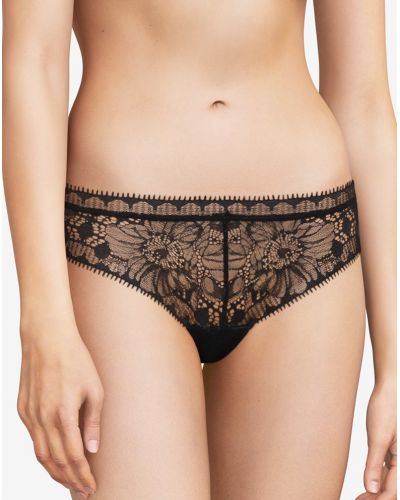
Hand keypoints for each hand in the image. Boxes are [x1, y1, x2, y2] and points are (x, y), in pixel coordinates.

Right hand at [17, 315, 103, 497]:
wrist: (47, 339)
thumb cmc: (75, 359)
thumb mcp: (94, 388)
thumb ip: (92, 421)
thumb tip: (92, 449)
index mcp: (63, 414)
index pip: (73, 457)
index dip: (82, 475)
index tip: (91, 486)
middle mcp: (43, 419)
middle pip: (54, 462)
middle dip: (69, 480)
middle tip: (82, 490)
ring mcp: (30, 415)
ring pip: (40, 454)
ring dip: (54, 472)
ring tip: (69, 481)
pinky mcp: (22, 409)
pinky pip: (32, 439)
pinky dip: (43, 454)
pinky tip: (53, 458)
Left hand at [356, 381, 396, 499]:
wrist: (388, 389)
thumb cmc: (386, 408)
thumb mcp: (378, 437)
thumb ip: (374, 464)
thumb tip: (371, 488)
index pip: (392, 489)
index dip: (378, 499)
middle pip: (392, 487)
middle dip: (377, 497)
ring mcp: (397, 454)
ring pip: (389, 480)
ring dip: (376, 492)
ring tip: (360, 498)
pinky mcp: (390, 448)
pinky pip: (386, 469)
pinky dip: (376, 479)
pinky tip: (367, 485)